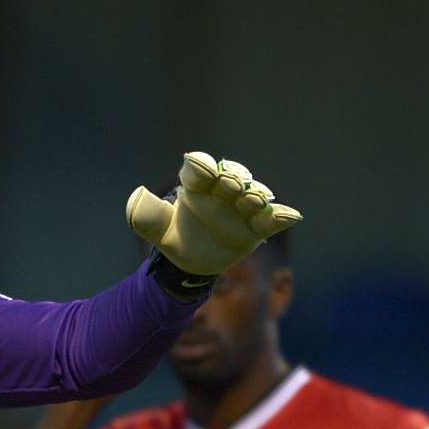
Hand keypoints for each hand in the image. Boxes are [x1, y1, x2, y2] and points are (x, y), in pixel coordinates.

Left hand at [127, 152, 301, 276]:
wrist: (189, 263)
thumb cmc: (172, 237)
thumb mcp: (156, 228)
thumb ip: (146, 214)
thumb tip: (137, 194)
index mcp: (197, 186)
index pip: (199, 169)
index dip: (199, 166)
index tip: (195, 165)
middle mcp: (222, 193)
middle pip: (231, 178)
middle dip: (232, 179)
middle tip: (229, 184)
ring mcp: (241, 209)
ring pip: (252, 196)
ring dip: (254, 195)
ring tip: (252, 200)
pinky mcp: (256, 228)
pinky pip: (270, 220)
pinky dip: (280, 217)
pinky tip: (290, 215)